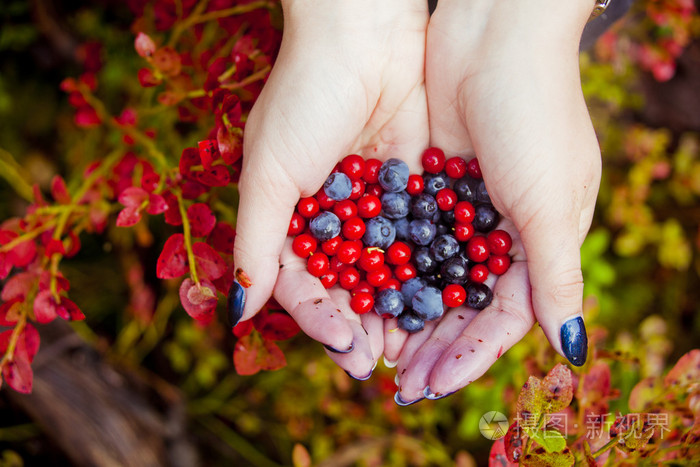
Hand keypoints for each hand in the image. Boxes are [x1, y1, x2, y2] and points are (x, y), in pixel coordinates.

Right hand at [232, 0, 428, 377]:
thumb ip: (257, 244)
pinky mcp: (412, 184)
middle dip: (360, 324)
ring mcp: (374, 202)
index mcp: (289, 215)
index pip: (302, 283)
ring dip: (395, 308)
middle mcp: (332, 215)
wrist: (361, 31)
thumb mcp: (268, 174)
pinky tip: (440, 298)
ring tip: (411, 345)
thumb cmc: (303, 97)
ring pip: (384, 269)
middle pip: (345, 285)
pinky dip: (426, 268)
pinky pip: (419, 236)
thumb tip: (238, 314)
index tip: (344, 348)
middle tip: (378, 362)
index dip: (320, 319)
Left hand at [395, 0, 601, 402]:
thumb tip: (573, 348)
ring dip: (408, 312)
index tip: (434, 387)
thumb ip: (556, 275)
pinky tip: (366, 293)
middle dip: (432, 344)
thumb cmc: (535, 115)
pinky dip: (392, 266)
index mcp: (542, 241)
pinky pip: (409, 237)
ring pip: (432, 275)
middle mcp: (504, 230)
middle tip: (398, 382)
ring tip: (378, 349)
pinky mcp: (431, 181)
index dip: (469, 355)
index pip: (504, 318)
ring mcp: (464, 206)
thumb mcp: (552, 201)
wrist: (494, 33)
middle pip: (463, 303)